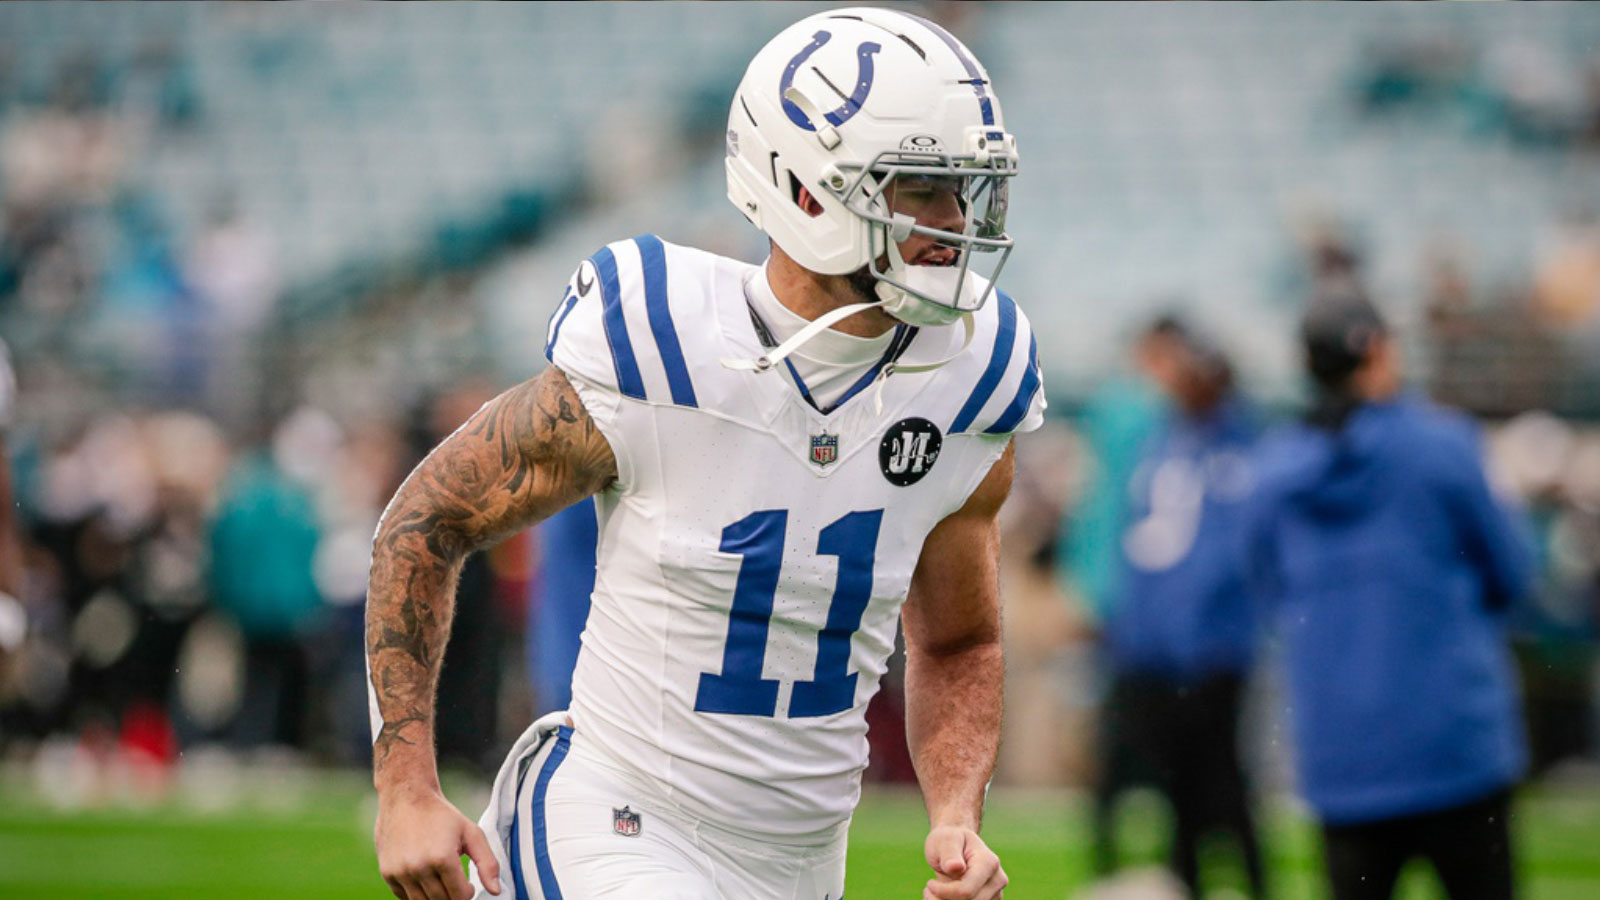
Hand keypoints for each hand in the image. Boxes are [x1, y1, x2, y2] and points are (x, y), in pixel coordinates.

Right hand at [375, 785, 500, 899]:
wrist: (406, 797)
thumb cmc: (442, 815)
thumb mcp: (471, 833)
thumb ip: (488, 863)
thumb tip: (496, 891)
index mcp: (442, 858)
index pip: (460, 896)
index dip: (468, 893)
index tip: (468, 884)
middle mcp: (419, 868)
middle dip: (452, 896)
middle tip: (455, 882)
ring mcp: (400, 872)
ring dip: (435, 896)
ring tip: (440, 879)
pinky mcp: (387, 873)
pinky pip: (405, 898)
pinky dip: (417, 894)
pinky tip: (424, 877)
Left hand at [923, 825, 1006, 899]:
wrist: (959, 845)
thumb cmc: (950, 840)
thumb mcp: (945, 840)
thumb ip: (949, 854)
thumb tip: (956, 867)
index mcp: (989, 863)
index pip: (966, 890)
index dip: (944, 892)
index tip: (929, 884)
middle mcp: (997, 880)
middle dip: (943, 899)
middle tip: (929, 889)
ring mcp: (996, 893)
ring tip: (934, 892)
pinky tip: (942, 896)